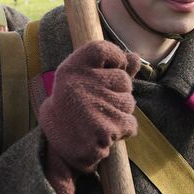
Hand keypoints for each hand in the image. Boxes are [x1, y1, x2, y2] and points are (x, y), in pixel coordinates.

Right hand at [38, 41, 140, 193]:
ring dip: (120, 113)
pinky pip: (130, 125)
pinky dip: (123, 130)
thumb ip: (111, 69)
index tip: (111, 69)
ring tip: (98, 119)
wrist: (56, 144)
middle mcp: (80, 84)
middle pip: (124, 80)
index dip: (116, 58)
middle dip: (118, 94)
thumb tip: (136, 57)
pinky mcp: (103, 130)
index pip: (104, 49)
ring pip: (129, 103)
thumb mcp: (86, 82)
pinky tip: (104, 133)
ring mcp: (92, 107)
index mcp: (72, 68)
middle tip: (96, 105)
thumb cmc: (75, 108)